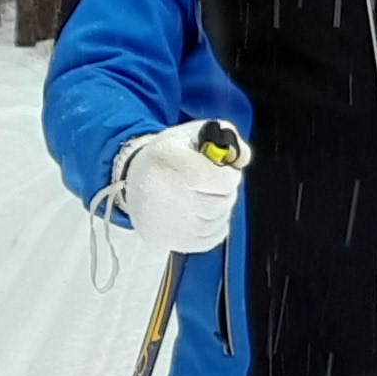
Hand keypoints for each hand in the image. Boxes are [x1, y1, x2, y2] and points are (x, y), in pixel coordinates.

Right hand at [102, 121, 246, 251]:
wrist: (133, 180)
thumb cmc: (168, 156)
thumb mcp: (193, 134)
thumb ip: (225, 135)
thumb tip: (242, 158)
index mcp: (169, 161)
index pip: (221, 180)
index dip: (230, 176)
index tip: (225, 171)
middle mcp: (166, 194)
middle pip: (221, 201)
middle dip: (225, 191)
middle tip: (213, 183)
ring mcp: (168, 222)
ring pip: (218, 220)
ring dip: (220, 208)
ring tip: (203, 195)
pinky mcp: (171, 241)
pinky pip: (212, 238)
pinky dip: (214, 226)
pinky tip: (200, 212)